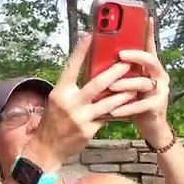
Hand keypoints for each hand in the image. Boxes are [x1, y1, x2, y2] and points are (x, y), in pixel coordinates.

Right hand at [27, 33, 140, 168]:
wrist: (47, 148)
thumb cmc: (54, 120)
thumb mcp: (57, 100)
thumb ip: (72, 87)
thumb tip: (89, 71)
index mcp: (59, 92)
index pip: (71, 67)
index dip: (80, 50)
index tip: (90, 35)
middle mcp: (70, 103)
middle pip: (96, 84)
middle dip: (114, 73)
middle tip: (127, 63)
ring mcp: (80, 118)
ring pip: (108, 103)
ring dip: (124, 94)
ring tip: (136, 87)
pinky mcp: (89, 130)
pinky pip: (108, 118)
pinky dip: (118, 111)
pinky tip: (129, 106)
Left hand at [106, 16, 172, 145]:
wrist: (149, 125)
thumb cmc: (133, 99)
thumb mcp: (126, 81)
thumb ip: (119, 68)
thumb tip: (98, 52)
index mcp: (150, 66)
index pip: (149, 46)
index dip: (149, 32)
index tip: (147, 18)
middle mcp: (158, 75)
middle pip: (151, 60)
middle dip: (135, 56)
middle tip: (119, 54)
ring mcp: (160, 90)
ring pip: (144, 83)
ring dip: (126, 84)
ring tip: (110, 86)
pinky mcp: (157, 106)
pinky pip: (142, 105)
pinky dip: (126, 107)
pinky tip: (113, 110)